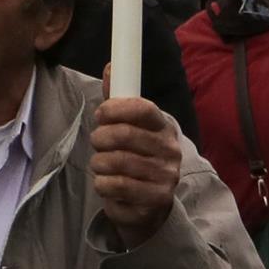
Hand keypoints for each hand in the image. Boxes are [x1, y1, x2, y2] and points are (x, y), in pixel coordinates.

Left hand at [89, 74, 181, 247]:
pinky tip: (109, 184)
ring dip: (99, 163)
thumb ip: (117, 98)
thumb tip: (111, 66)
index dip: (114, 108)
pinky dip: (102, 184)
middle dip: (99, 138)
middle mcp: (170, 150)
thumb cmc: (134, 156)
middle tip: (98, 143)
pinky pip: (115, 186)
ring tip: (103, 165)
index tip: (101, 114)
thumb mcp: (128, 126)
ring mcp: (166, 176)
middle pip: (123, 134)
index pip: (142, 108)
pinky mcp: (156, 199)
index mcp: (163, 127)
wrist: (149, 202)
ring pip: (115, 161)